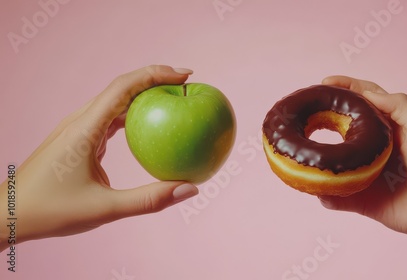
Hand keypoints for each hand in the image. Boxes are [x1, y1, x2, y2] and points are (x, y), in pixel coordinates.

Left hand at [0, 65, 198, 249]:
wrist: (8, 214)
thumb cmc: (51, 211)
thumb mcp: (105, 210)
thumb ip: (149, 200)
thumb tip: (190, 190)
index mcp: (85, 129)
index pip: (124, 87)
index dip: (155, 74)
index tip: (185, 75)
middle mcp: (80, 121)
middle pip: (122, 87)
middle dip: (155, 79)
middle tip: (186, 84)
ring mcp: (78, 128)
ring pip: (116, 101)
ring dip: (144, 96)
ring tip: (173, 100)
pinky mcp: (79, 138)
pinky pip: (110, 119)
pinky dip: (133, 117)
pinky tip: (150, 128)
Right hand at [319, 76, 406, 278]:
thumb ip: (399, 106)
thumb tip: (366, 93)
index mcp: (386, 127)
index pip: (361, 100)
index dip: (343, 88)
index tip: (324, 82)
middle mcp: (370, 147)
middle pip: (339, 128)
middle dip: (319, 118)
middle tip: (303, 112)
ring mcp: (362, 173)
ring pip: (331, 162)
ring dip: (315, 158)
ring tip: (299, 149)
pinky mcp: (360, 200)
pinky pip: (336, 196)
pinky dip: (324, 194)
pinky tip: (316, 188)